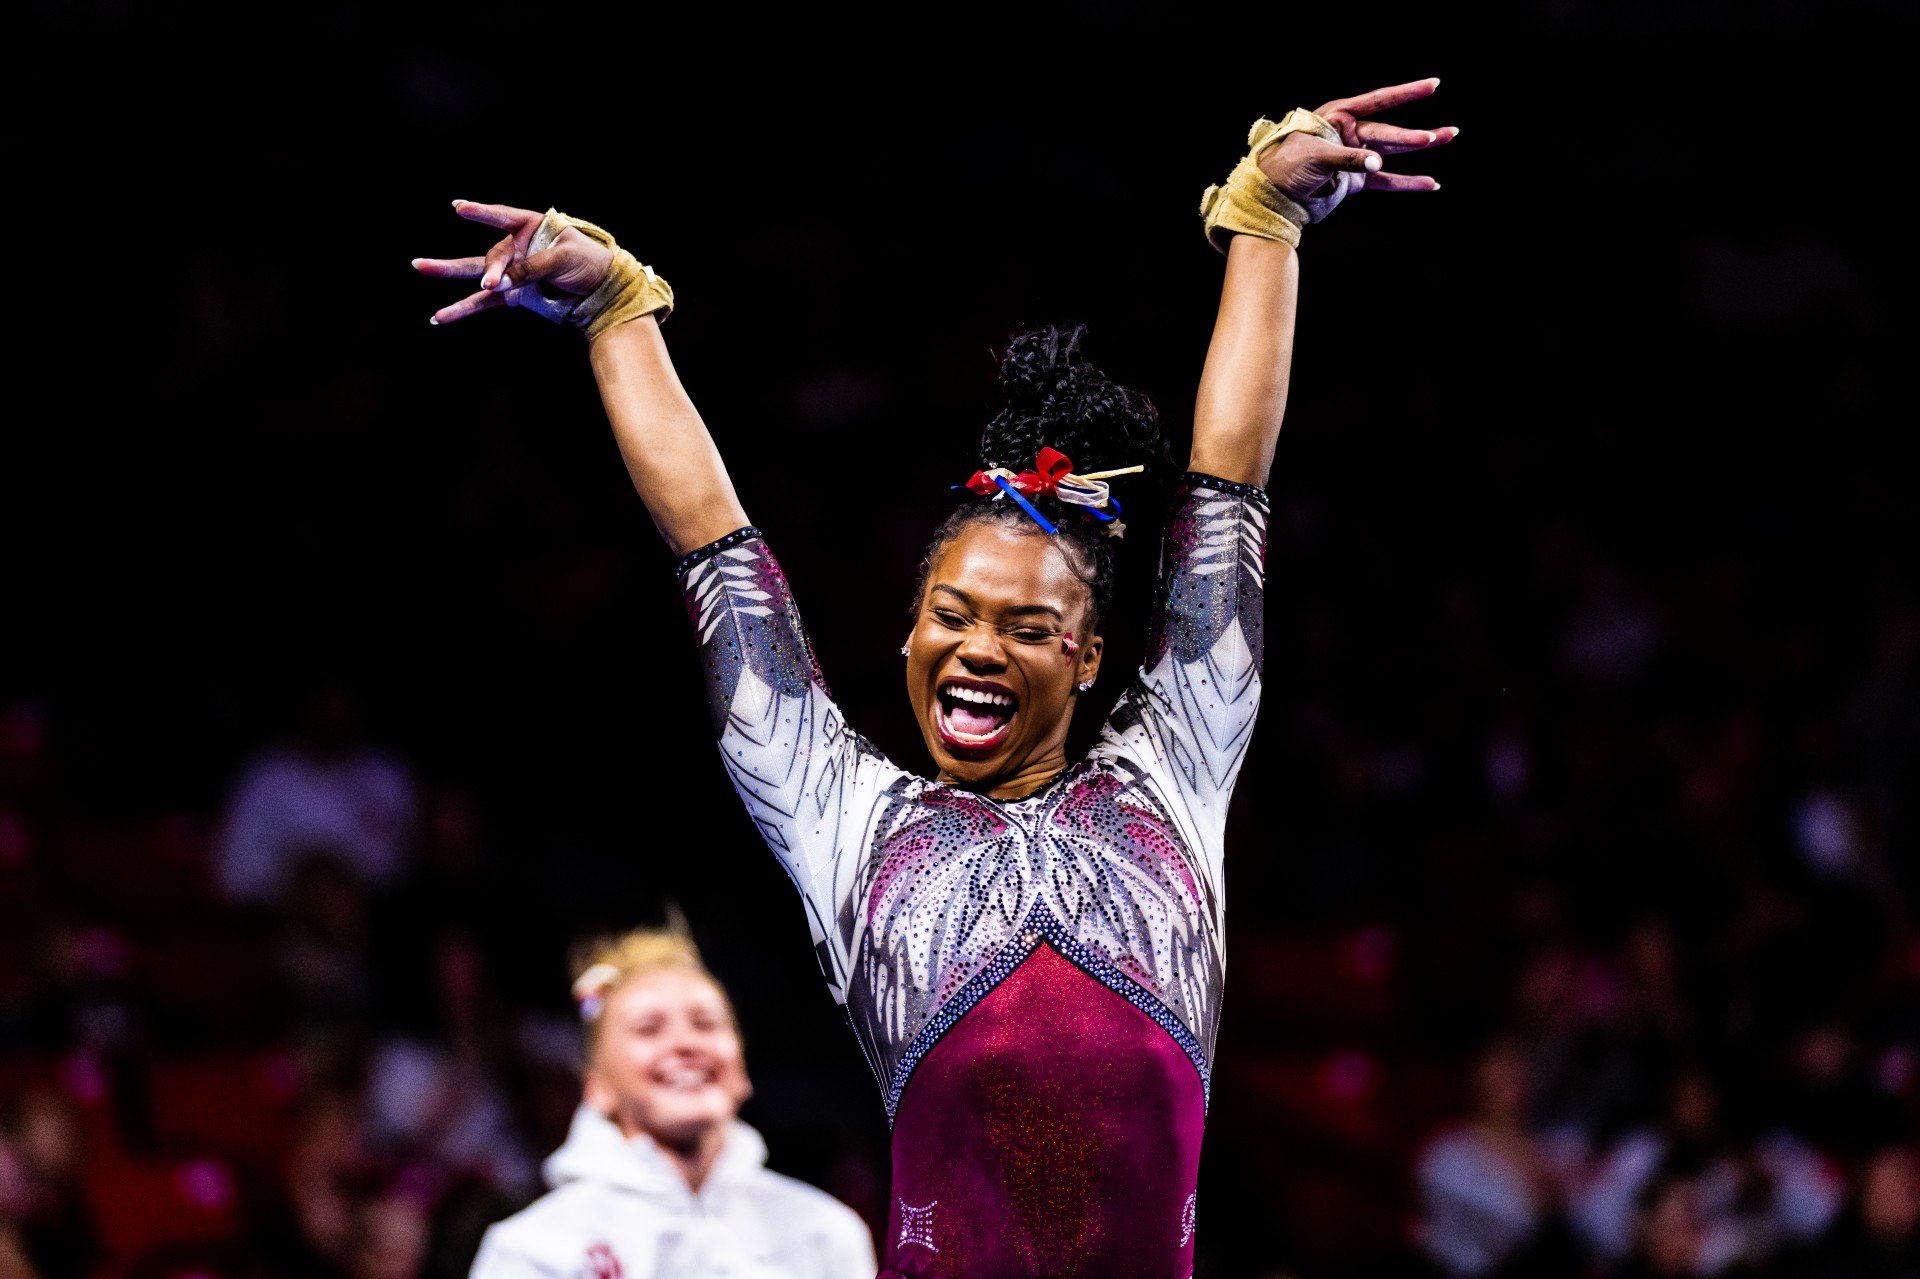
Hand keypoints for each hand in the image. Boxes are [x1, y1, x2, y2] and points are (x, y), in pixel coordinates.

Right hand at [413, 200, 613, 324]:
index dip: (482, 212)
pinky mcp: (511, 294)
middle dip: (490, 269)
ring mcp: (511, 271)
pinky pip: (483, 302)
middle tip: (490, 282)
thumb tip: (497, 284)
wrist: (600, 291)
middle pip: (493, 255)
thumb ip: (530, 268)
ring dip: (448, 271)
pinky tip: (440, 316)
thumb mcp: (564, 259)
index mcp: (531, 226)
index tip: (458, 207)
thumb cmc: (588, 263)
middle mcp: (517, 246)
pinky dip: (463, 309)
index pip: (503, 216)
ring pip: (476, 273)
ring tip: (420, 266)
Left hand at [1257, 78, 1455, 221]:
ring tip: (1447, 137)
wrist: (1273, 197)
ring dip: (1419, 147)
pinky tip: (1430, 183)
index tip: (1433, 84)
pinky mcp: (1356, 180)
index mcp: (1338, 116)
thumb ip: (1348, 159)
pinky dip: (1408, 182)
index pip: (1379, 101)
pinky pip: (1388, 180)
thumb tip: (1379, 164)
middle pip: (1388, 131)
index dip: (1407, 93)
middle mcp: (1350, 133)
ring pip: (1394, 150)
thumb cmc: (1286, 168)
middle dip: (1415, 134)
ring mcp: (1355, 157)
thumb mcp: (1315, 158)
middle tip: (1441, 135)